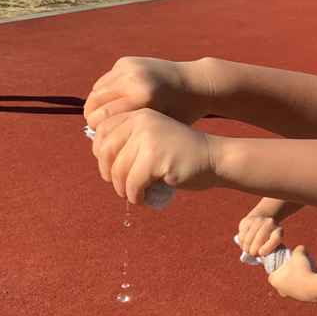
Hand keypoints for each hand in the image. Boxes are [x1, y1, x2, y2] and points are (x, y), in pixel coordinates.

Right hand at [84, 57, 213, 130]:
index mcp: (143, 97)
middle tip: (99, 130)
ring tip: (105, 119)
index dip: (98, 130)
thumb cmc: (180, 112)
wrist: (194, 82)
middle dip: (93, 117)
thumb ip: (131, 130)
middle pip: (95, 101)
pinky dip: (105, 92)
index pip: (104, 116)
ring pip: (96, 90)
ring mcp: (128, 66)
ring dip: (97, 105)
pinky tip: (115, 103)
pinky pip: (105, 80)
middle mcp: (133, 78)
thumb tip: (101, 138)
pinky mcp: (126, 61)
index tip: (102, 139)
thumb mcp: (160, 126)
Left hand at [92, 108, 218, 204]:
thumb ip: (130, 142)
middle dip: (109, 175)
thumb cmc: (182, 155)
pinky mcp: (156, 158)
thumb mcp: (153, 139)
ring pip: (118, 172)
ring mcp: (148, 139)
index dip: (101, 155)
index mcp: (139, 115)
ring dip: (123, 191)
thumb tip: (101, 161)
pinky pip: (133, 184)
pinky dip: (137, 197)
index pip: (102, 131)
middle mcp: (141, 122)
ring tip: (137, 196)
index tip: (112, 170)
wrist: (215, 159)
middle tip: (122, 187)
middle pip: (105, 152)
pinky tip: (147, 200)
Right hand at [238, 214, 284, 256]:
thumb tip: (259, 253)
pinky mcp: (247, 220)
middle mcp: (269, 223)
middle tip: (253, 254)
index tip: (261, 253)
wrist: (262, 220)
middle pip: (259, 239)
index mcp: (278, 231)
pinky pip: (241, 235)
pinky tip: (244, 245)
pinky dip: (241, 243)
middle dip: (253, 251)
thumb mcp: (273, 242)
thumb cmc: (268, 236)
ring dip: (246, 248)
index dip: (268, 247)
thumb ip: (270, 248)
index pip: (275, 239)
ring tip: (248, 250)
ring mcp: (257, 220)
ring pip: (248, 238)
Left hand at [267, 246, 316, 300]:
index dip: (280, 265)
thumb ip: (298, 249)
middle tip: (298, 265)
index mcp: (274, 280)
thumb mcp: (299, 254)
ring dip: (300, 277)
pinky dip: (307, 282)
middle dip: (291, 271)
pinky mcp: (300, 299)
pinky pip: (302, 288)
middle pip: (284, 277)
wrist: (314, 287)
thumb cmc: (302, 270)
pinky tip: (314, 277)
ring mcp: (290, 296)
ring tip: (309, 270)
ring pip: (294, 283)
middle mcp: (280, 290)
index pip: (273, 271)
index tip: (288, 261)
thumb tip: (301, 249)